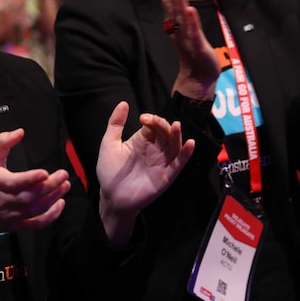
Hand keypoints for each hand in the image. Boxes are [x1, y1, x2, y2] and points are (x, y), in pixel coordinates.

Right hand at [0, 128, 70, 252]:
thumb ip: (3, 143)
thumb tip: (20, 132)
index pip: (15, 183)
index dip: (30, 178)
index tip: (44, 172)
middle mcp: (6, 201)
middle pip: (30, 196)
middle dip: (49, 186)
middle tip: (63, 175)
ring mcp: (14, 215)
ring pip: (36, 209)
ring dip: (53, 198)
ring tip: (65, 185)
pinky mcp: (20, 225)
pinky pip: (37, 224)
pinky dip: (51, 216)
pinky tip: (60, 203)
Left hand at [96, 101, 194, 245]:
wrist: (111, 197)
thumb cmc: (109, 170)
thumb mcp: (109, 143)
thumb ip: (115, 124)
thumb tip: (123, 103)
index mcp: (143, 140)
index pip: (154, 125)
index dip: (152, 119)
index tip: (143, 118)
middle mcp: (155, 149)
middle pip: (166, 133)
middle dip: (163, 125)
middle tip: (154, 121)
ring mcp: (161, 162)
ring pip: (174, 146)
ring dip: (177, 135)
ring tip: (176, 125)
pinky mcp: (166, 176)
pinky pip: (178, 164)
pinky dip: (186, 154)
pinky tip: (190, 144)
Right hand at [161, 0, 218, 99]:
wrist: (198, 78)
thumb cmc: (194, 53)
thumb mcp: (187, 32)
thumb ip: (182, 18)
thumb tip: (178, 2)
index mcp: (176, 25)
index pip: (171, 3)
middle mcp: (178, 29)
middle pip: (173, 6)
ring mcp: (186, 38)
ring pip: (181, 17)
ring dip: (179, 2)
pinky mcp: (196, 46)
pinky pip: (192, 32)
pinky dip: (191, 22)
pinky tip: (189, 10)